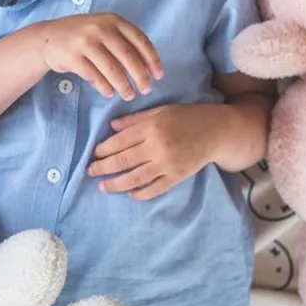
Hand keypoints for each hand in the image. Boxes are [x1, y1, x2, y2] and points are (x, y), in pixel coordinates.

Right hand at [37, 14, 162, 100]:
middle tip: (146, 90)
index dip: (152, 59)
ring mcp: (85, 42)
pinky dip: (104, 86)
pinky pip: (94, 75)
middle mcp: (100, 28)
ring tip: (129, 95)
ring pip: (112, 68)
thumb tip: (148, 66)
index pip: (140, 40)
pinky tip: (110, 93)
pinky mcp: (72, 56)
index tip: (159, 75)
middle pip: (128, 56)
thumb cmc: (82, 36)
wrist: (47, 38)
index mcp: (113, 20)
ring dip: (123, 85)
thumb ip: (124, 41)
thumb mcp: (104, 29)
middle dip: (140, 76)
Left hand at [87, 104, 223, 199]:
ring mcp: (167, 164)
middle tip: (90, 172)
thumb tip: (111, 126)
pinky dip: (142, 193)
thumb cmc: (185, 118)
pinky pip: (156, 188)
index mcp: (151, 127)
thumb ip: (135, 120)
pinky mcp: (177, 176)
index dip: (104, 149)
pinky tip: (130, 194)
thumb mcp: (159, 111)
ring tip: (103, 187)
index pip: (120, 141)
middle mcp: (157, 146)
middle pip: (124, 161)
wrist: (215, 131)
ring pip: (136, 178)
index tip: (93, 154)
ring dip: (116, 184)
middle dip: (103, 167)